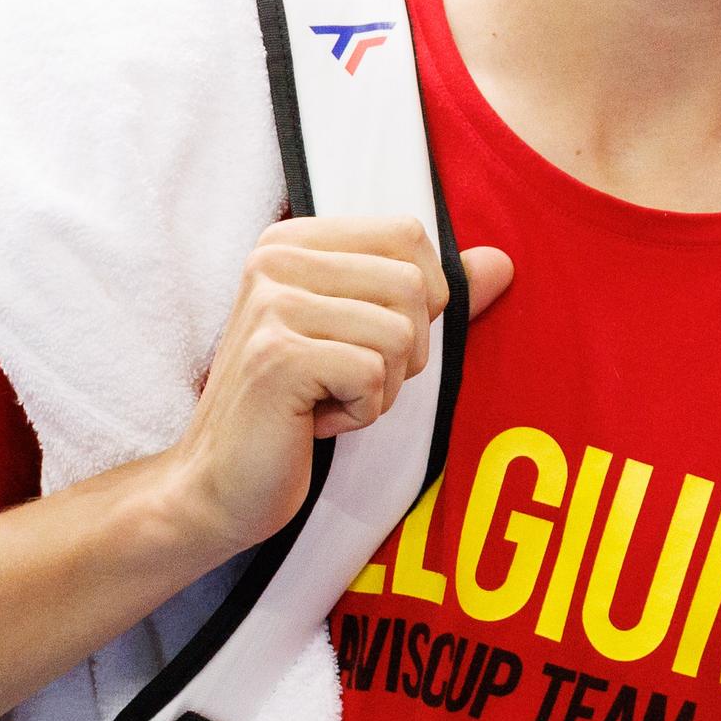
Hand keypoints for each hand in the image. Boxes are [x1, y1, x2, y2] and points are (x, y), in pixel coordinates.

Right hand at [171, 215, 513, 554]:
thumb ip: (429, 297)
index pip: (408, 235)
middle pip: (414, 286)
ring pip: (401, 334)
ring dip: (380, 387)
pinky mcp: (278, 356)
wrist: (218, 485)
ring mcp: (272, 304)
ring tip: (326, 400)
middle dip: (403, 352)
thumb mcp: (362, 338)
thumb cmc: (294, 410)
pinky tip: (312, 422)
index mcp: (293, 240)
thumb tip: (502, 262)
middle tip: (345, 380)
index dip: (420, 300)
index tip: (366, 339)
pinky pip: (374, 376)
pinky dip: (360, 413)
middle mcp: (276, 258)